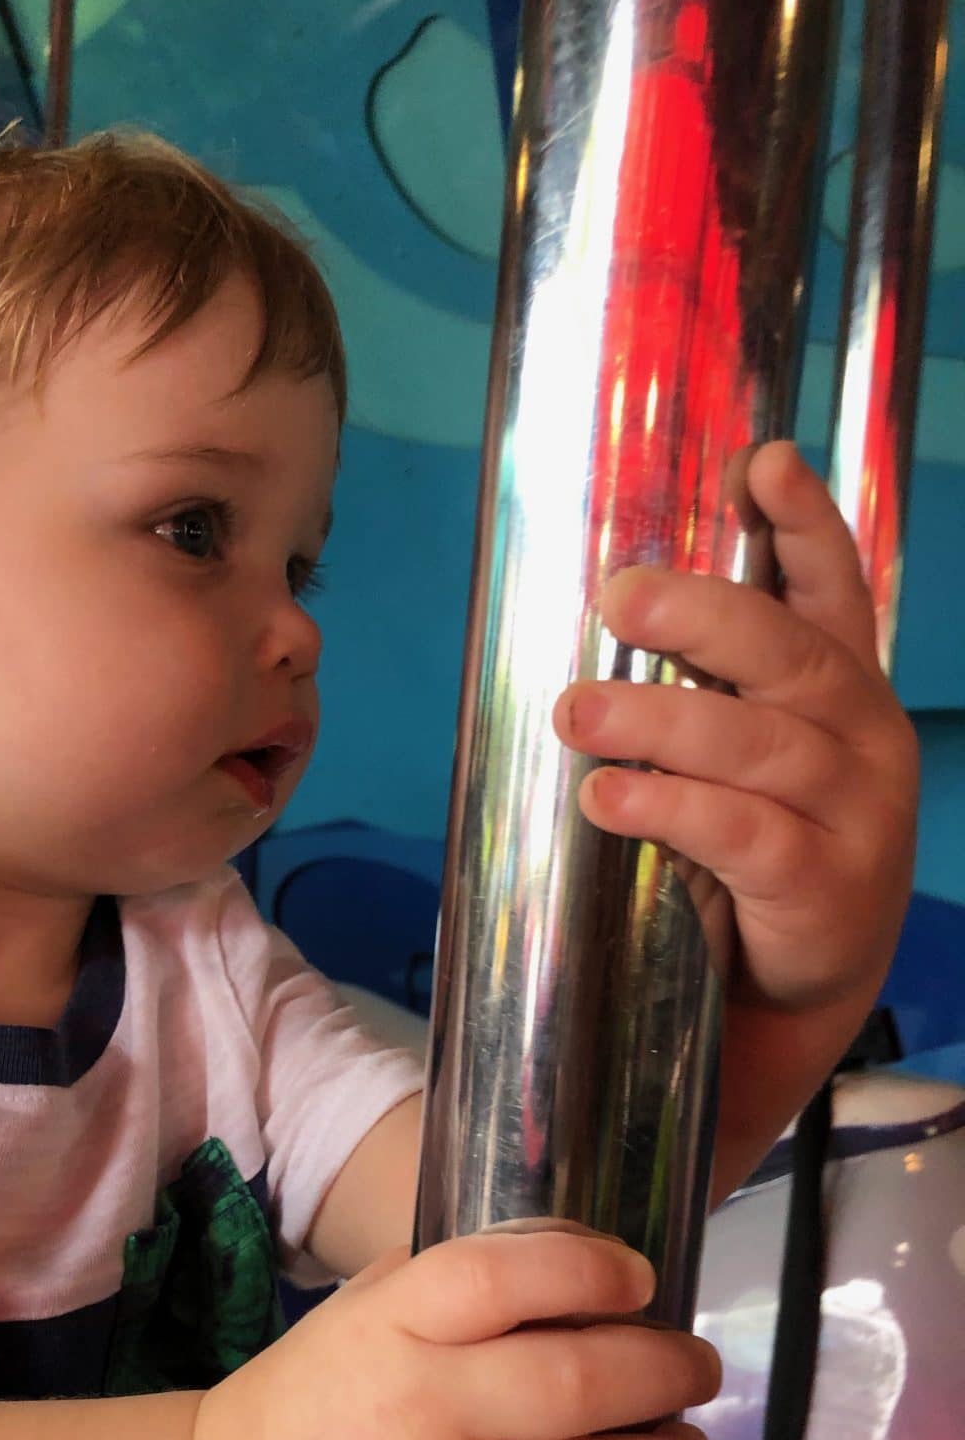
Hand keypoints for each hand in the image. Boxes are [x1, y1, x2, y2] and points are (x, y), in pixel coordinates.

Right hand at [190, 1227, 719, 1439]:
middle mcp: (425, 1406)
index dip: (592, 1270)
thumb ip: (468, 1279)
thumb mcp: (376, 1302)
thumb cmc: (327, 1383)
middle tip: (697, 1366)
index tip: (640, 1277)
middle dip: (669, 1370)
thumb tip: (597, 1267)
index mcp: (398, 1322)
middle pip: (579, 1383)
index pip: (505, 1279)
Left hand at [552, 441, 917, 1013]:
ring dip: (659, 720)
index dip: (804, 523)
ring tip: (576, 711)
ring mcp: (855, 813)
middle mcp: (864, 737)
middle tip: (617, 595)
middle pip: (787, 654)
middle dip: (701, 615)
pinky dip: (670, 810)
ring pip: (757, 744)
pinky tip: (607, 797)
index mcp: (845, 688)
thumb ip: (712, 687)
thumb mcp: (751, 755)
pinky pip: (741, 832)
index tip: (762, 461)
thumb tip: (604, 608)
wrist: (805, 978)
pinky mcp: (824, 885)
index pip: (835, 589)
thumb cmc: (761, 844)